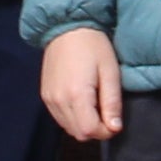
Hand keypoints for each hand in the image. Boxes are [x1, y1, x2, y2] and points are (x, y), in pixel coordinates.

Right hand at [39, 26, 125, 143]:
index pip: (89, 131)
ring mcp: (49, 99)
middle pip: (78, 134)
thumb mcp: (110, 72)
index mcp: (76, 94)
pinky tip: (81, 102)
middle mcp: (58, 100)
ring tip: (94, 104)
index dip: (105, 131)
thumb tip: (115, 128)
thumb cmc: (93, 46)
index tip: (114, 121)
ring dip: (84, 124)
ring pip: (68, 128)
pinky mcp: (45, 95)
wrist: (67, 27)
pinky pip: (60, 118)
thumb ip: (112, 102)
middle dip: (95, 129)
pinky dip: (72, 118)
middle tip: (106, 112)